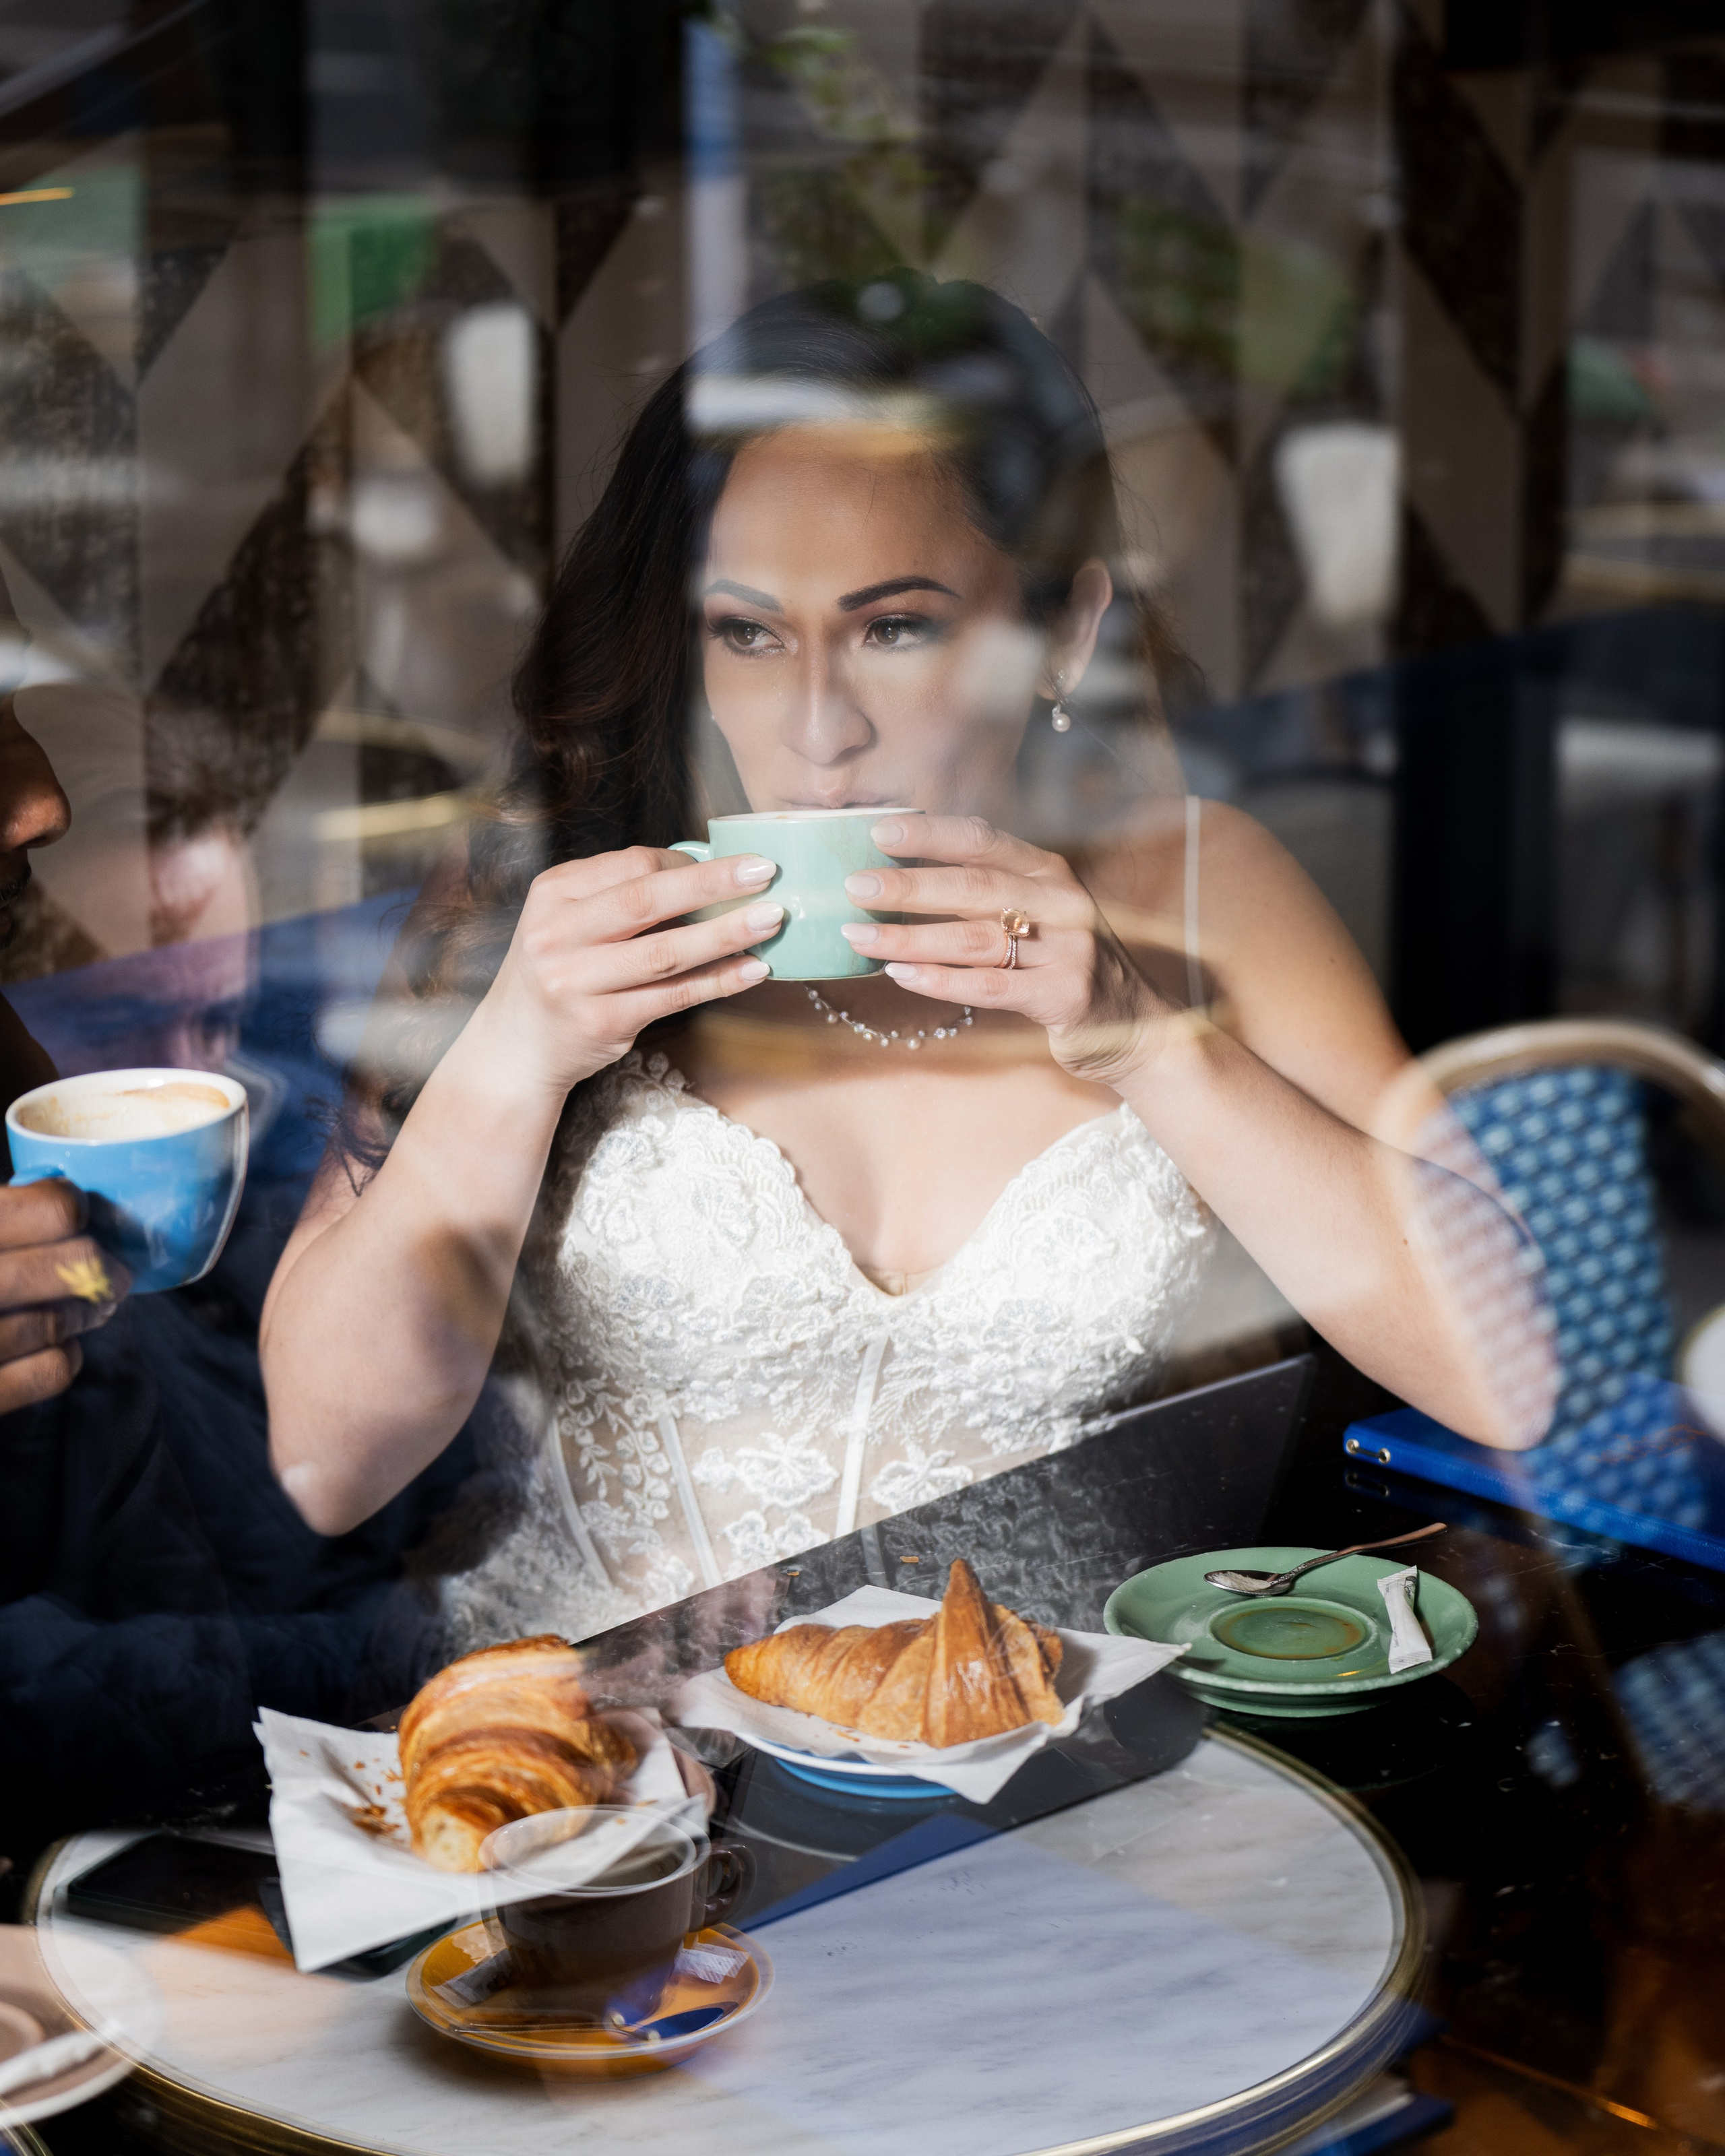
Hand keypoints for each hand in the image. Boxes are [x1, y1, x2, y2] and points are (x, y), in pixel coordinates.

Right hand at [0, 1178, 130, 1412]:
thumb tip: (55, 1198)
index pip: (50, 1210)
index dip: (71, 1207)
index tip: (75, 1214)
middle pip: (73, 1265)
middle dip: (99, 1267)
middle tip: (111, 1271)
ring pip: (61, 1318)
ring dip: (85, 1312)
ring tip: (91, 1307)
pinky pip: (49, 1371)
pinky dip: (66, 1357)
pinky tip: (59, 1347)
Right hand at [480, 845, 783, 1092]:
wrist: (515, 1046)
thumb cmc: (560, 971)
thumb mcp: (569, 920)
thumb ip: (621, 896)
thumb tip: (707, 870)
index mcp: (553, 894)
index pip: (631, 865)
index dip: (689, 864)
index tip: (734, 864)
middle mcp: (557, 934)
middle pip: (647, 900)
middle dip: (713, 883)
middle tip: (766, 871)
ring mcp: (577, 981)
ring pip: (666, 951)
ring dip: (725, 933)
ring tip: (772, 919)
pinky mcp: (602, 1023)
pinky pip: (673, 997)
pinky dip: (718, 981)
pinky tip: (753, 969)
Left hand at [839, 815, 1172, 1087]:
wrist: (1133, 1024)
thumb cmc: (1064, 964)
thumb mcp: (1037, 914)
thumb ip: (987, 891)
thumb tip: (904, 871)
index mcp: (1047, 872)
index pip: (983, 840)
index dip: (930, 834)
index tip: (878, 832)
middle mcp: (1060, 902)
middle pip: (973, 887)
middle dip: (908, 885)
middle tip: (854, 887)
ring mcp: (1066, 948)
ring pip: (974, 938)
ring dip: (910, 936)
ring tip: (860, 937)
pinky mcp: (1063, 994)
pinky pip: (989, 985)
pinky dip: (939, 979)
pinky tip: (899, 974)